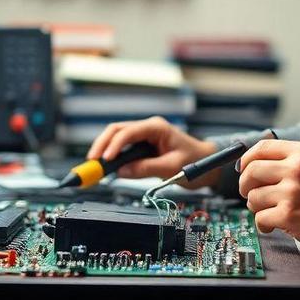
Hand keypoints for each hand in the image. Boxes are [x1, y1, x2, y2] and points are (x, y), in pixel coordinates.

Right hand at [86, 116, 218, 187]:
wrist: (207, 162)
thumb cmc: (195, 161)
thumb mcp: (172, 167)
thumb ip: (147, 168)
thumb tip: (122, 171)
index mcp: (157, 128)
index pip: (128, 132)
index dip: (114, 146)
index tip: (105, 160)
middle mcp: (148, 128)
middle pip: (116, 131)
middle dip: (102, 145)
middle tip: (91, 162)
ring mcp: (145, 135)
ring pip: (117, 137)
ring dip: (104, 149)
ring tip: (95, 166)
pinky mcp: (143, 145)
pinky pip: (123, 147)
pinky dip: (113, 155)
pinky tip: (106, 166)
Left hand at [238, 140, 299, 255]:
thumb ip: (297, 158)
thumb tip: (265, 160)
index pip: (262, 148)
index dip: (246, 160)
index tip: (243, 170)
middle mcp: (296, 169)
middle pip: (251, 171)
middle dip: (245, 185)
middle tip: (249, 194)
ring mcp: (292, 192)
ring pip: (253, 196)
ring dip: (257, 207)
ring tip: (269, 212)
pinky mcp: (289, 215)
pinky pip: (260, 218)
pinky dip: (264, 224)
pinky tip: (274, 226)